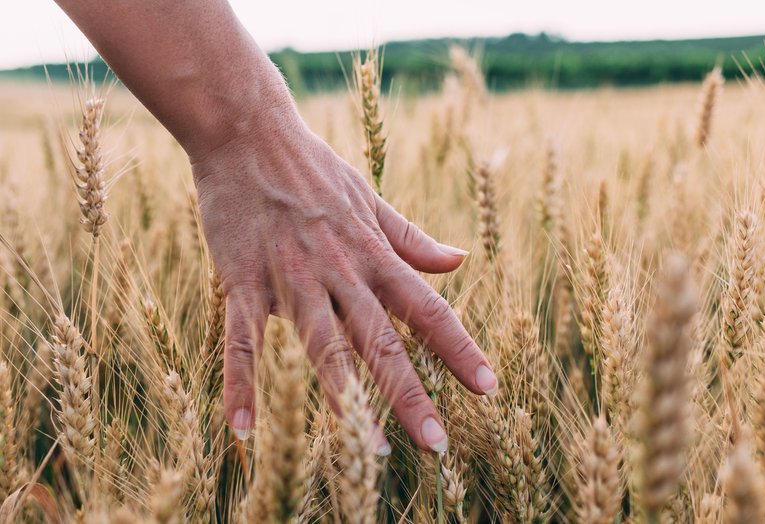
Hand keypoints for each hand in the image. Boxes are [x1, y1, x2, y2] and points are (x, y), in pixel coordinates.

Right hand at [192, 117, 497, 452]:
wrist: (248, 132)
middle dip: (411, 391)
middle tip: (437, 441)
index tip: (488, 387)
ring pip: (323, 344)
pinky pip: (243, 338)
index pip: (428, 308)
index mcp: (374, 253)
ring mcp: (291, 277)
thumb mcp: (371, 200)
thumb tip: (461, 259)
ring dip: (347, 397)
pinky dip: (242, 381)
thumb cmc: (314, 169)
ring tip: (368, 447)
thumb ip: (413, 238)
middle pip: (382, 339)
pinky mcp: (243, 279)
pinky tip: (243, 427)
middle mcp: (340, 271)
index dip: (460, 348)